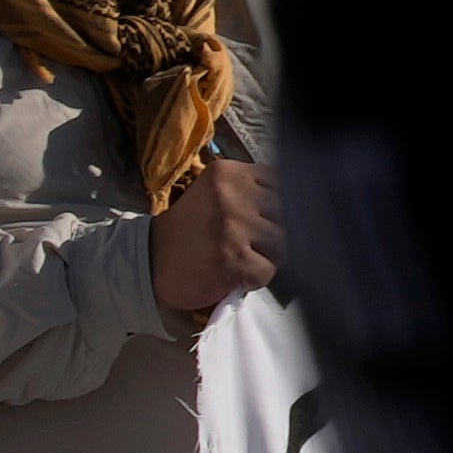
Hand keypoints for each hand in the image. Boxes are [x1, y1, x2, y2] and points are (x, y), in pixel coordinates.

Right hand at [152, 147, 280, 318]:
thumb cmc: (190, 229)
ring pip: (284, 244)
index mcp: (230, 174)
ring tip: (245, 258)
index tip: (272, 219)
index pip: (285, 182)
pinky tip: (234, 275)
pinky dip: (255, 278)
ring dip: (270, 257)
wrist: (148, 261)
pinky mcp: (232, 261)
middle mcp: (232, 196)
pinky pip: (268, 271)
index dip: (288, 204)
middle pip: (290, 214)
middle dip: (280, 232)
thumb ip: (254, 189)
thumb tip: (303, 200)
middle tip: (256, 244)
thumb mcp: (217, 193)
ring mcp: (232, 228)